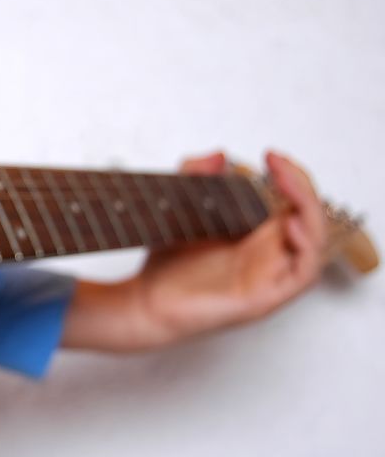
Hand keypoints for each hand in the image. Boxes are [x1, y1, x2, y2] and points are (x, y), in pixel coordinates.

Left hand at [61, 151, 325, 351]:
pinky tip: (287, 224)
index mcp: (255, 237)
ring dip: (309, 212)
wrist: (143, 302)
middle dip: (301, 186)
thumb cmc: (165, 265)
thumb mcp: (178, 208)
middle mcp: (267, 256)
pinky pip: (302, 275)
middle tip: (277, 163)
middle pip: (309, 219)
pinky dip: (305, 249)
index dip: (291, 177)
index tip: (269, 155)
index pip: (293, 204)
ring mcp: (267, 278)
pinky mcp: (262, 300)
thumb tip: (218, 154)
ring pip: (314, 245)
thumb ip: (195, 176)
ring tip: (287, 186)